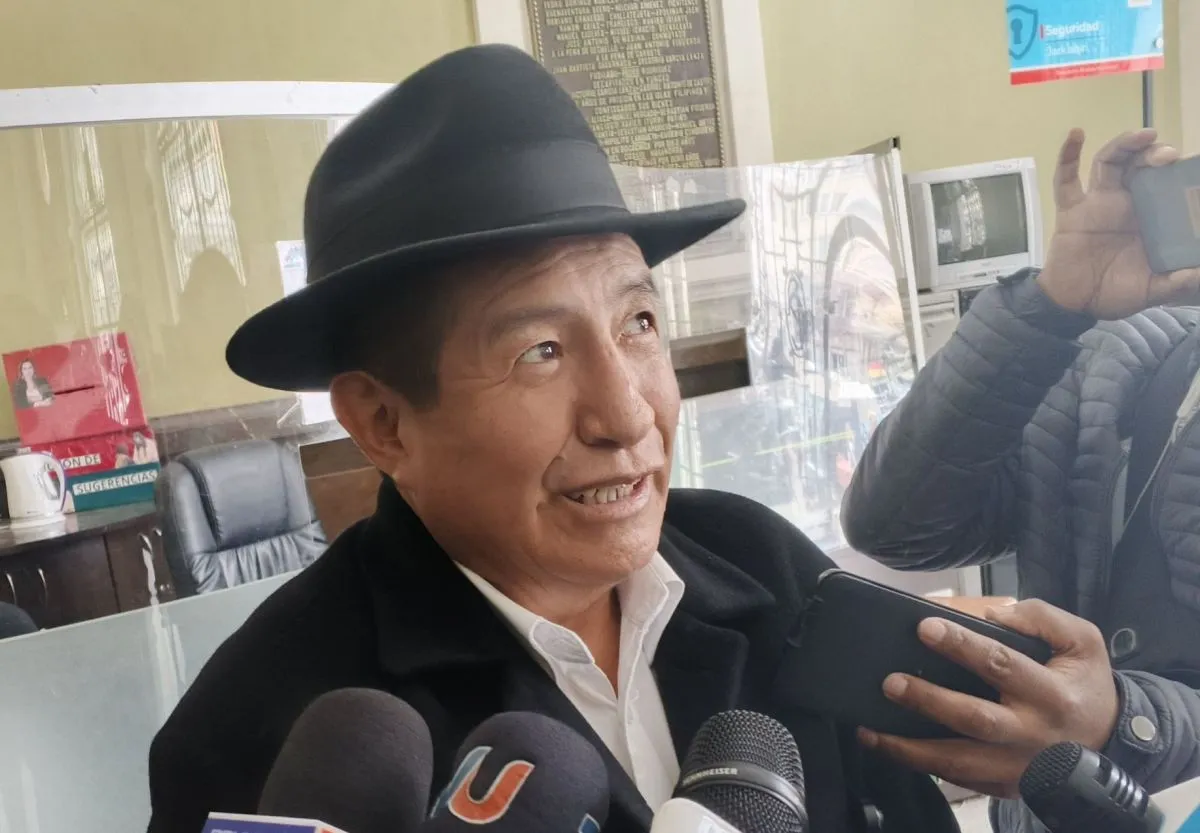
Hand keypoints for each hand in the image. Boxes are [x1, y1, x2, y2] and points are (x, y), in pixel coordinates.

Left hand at [858, 600, 1118, 797]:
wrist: (1110, 742)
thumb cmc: (1085, 685)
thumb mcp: (1083, 642)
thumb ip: (1042, 618)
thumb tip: (994, 612)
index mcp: (1052, 693)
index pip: (1001, 665)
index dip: (962, 646)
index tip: (926, 628)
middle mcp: (1032, 733)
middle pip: (974, 718)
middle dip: (929, 700)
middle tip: (891, 682)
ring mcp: (1016, 765)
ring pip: (957, 761)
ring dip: (910, 748)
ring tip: (870, 731)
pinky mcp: (1004, 786)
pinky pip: (957, 779)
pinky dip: (921, 766)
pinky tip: (890, 749)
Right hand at [1039, 129, 1199, 319]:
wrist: (1074, 305)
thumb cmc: (1114, 294)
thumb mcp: (1153, 290)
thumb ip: (1176, 283)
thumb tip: (1199, 276)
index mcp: (1148, 216)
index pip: (1165, 182)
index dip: (1176, 170)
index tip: (1190, 161)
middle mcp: (1124, 203)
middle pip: (1139, 164)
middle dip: (1154, 153)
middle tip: (1168, 155)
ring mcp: (1096, 203)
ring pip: (1109, 162)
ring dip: (1124, 145)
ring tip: (1141, 136)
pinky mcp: (1071, 210)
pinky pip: (1065, 179)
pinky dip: (1068, 155)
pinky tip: (1076, 133)